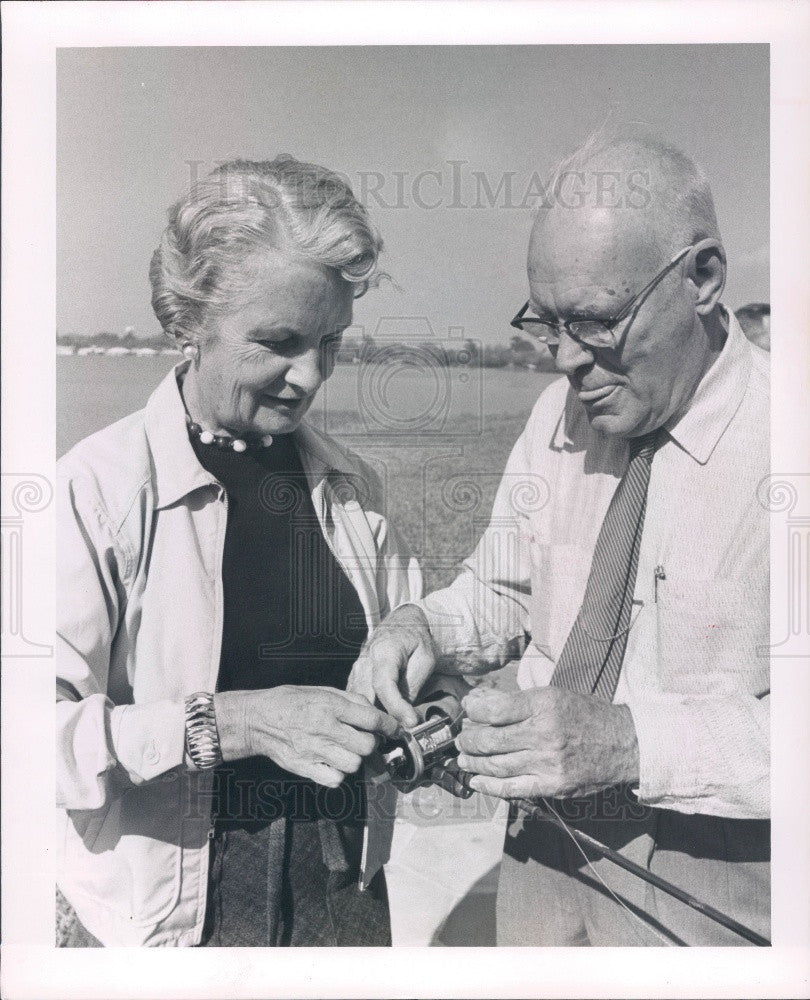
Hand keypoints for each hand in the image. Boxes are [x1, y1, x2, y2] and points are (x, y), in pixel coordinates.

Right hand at [213, 686, 400, 787]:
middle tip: (364, 738)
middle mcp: (324, 728)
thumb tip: (373, 711)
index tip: (394, 728)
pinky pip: (335, 779)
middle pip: (366, 745)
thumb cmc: (291, 701)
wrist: (257, 720)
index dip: (388, 725)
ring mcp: (313, 751)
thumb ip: (349, 700)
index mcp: (329, 706)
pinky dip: (339, 774)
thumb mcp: (321, 690)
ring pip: (353, 764)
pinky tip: (332, 763)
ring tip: (345, 750)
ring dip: (355, 759)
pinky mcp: (304, 768)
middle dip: (370, 743)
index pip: (371, 718)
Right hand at [347, 605, 437, 726]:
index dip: (396, 707)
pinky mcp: (355, 678)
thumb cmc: (416, 638)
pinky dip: (364, 714)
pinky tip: (377, 725)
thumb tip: (404, 712)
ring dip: (369, 719)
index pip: (384, 684)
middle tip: (398, 735)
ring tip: (388, 734)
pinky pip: (356, 700)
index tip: (410, 722)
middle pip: (365, 697)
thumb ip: (414, 683)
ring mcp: (356, 670)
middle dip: (379, 720)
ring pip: (356, 701)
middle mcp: (364, 661)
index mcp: (383, 652)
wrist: (402, 623)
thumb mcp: (426, 657)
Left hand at [455, 686, 639, 799]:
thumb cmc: (586, 715)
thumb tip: (479, 701)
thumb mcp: (553, 695)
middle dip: (469, 740)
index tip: (468, 709)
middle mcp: (544, 733)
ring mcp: (548, 762)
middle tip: (463, 739)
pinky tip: (476, 781)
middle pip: (491, 739)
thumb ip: (517, 701)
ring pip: (497, 765)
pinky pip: (513, 788)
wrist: (623, 743)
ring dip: (474, 763)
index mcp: (544, 705)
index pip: (495, 709)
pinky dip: (490, 786)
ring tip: (464, 759)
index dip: (474, 710)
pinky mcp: (552, 785)